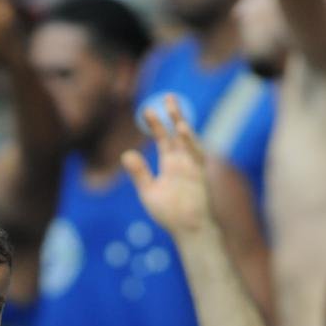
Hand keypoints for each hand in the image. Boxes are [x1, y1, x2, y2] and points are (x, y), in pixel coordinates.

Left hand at [122, 94, 213, 234]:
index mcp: (170, 164)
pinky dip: (189, 142)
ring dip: (181, 125)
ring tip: (172, 109)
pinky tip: (181, 130)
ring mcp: (192, 167)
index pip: (163, 139)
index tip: (147, 110)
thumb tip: (126, 153)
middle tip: (167, 96)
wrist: (188, 229)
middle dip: (172, 115)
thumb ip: (139, 172)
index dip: (156, 124)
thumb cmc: (169, 213)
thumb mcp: (149, 191)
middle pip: (177, 134)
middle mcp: (182, 161)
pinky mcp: (199, 174)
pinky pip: (195, 155)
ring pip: (188, 141)